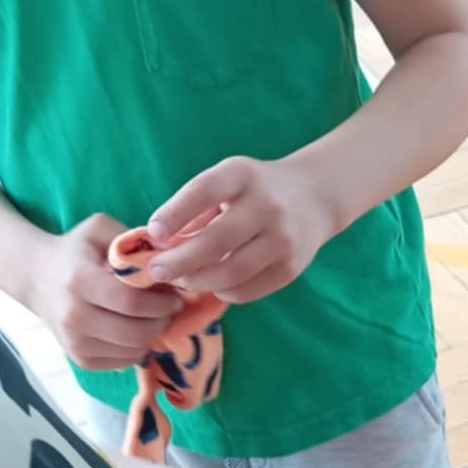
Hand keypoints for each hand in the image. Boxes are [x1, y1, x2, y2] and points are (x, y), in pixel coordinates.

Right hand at [28, 214, 186, 370]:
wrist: (36, 278)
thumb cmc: (75, 251)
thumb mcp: (99, 230)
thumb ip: (132, 239)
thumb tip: (169, 257)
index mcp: (80, 281)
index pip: (132, 303)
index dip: (162, 303)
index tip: (176, 298)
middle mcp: (74, 316)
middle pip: (135, 333)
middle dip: (162, 322)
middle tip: (170, 311)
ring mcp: (75, 342)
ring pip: (133, 351)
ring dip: (152, 336)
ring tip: (153, 318)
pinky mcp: (80, 359)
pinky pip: (123, 362)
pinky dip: (137, 349)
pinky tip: (135, 330)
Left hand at [145, 156, 336, 303]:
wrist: (314, 199)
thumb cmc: (254, 191)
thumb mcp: (227, 182)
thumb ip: (194, 209)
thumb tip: (161, 247)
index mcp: (243, 176)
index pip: (204, 191)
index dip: (175, 214)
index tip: (153, 234)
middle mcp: (268, 206)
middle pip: (215, 242)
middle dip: (178, 262)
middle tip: (155, 271)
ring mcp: (284, 239)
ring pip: (230, 274)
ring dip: (198, 281)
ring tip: (182, 279)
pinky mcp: (291, 268)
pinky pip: (246, 291)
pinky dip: (222, 291)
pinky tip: (213, 283)